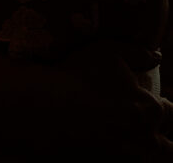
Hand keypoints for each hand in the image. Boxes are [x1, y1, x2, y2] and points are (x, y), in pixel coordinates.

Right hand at [52, 40, 172, 159]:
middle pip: (167, 148)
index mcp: (150, 108)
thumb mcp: (109, 52)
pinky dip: (123, 157)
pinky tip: (110, 149)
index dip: (162, 111)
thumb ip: (139, 53)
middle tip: (137, 128)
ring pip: (150, 159)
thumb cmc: (77, 76)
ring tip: (128, 141)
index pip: (170, 112)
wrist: (45, 110)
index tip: (153, 109)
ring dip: (145, 152)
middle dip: (158, 139)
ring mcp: (129, 159)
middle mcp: (146, 139)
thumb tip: (157, 57)